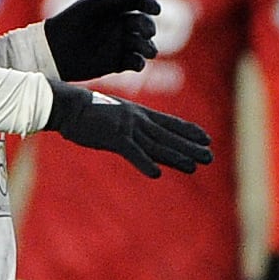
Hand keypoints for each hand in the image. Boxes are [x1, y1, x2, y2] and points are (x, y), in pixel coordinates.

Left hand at [42, 0, 160, 80]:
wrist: (53, 49)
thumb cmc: (71, 22)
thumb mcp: (93, 4)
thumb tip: (141, 1)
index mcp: (114, 10)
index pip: (140, 4)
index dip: (150, 5)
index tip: (156, 10)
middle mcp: (119, 27)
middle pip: (145, 25)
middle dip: (148, 28)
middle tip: (145, 32)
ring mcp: (119, 46)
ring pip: (146, 46)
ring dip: (149, 47)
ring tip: (143, 50)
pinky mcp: (116, 64)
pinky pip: (136, 63)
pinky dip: (140, 63)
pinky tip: (134, 62)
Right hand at [47, 81, 212, 177]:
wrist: (68, 106)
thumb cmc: (88, 111)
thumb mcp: (116, 114)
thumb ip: (130, 124)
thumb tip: (141, 133)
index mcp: (139, 113)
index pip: (170, 123)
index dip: (189, 131)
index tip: (207, 138)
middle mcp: (138, 121)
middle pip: (169, 137)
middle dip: (190, 147)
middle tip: (210, 156)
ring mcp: (127, 129)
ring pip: (157, 146)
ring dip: (176, 157)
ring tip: (194, 166)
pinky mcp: (113, 139)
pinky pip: (132, 154)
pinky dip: (144, 163)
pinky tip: (157, 174)